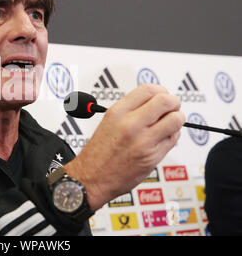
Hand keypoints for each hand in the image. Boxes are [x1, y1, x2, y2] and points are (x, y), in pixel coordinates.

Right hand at [64, 84, 184, 209]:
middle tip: (172, 107)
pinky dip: (172, 136)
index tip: (162, 95)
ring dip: (177, 119)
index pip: (148, 89)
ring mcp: (143, 141)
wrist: (91, 178)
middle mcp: (131, 124)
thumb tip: (153, 101)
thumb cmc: (98, 153)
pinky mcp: (153, 156)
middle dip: (173, 102)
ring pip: (176, 119)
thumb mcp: (109, 121)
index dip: (160, 90)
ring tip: (169, 123)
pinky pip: (174, 139)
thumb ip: (130, 110)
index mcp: (117, 112)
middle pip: (166, 101)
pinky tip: (162, 138)